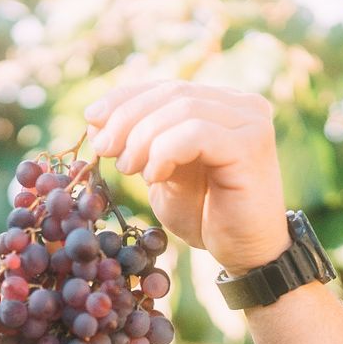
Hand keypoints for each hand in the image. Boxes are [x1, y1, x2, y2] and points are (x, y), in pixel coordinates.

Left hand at [83, 81, 290, 275]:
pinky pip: (196, 133)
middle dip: (128, 118)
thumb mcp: (162, 173)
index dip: (125, 98)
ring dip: (143, 137)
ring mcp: (251, 122)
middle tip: (103, 148)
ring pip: (182, 109)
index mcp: (222, 104)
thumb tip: (96, 120)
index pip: (167, 87)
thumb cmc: (206, 216)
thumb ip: (140, 144)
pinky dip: (165, 151)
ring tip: (127, 169)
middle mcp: (242, 105)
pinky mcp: (251, 145)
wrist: (245, 255)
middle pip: (172, 93)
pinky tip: (153, 175)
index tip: (91, 119)